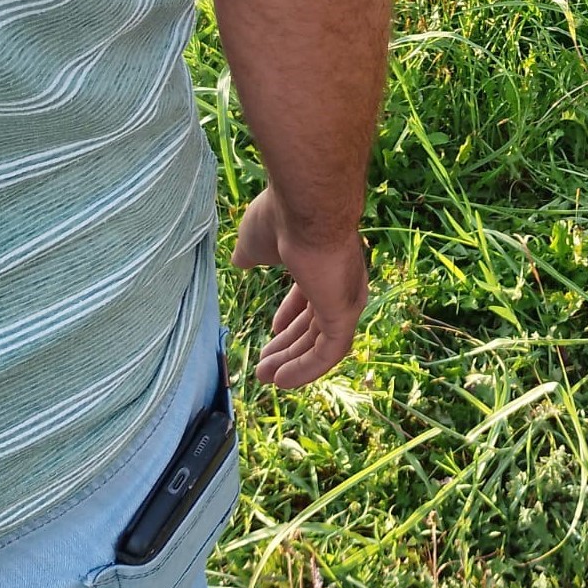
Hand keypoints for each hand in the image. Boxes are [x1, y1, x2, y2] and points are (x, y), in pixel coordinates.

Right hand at [231, 187, 369, 387]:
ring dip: (292, 361)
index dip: (290, 317)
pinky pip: (330, 352)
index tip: (272, 332)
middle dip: (289, 344)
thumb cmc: (283, 217)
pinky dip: (307, 368)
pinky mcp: (346, 313)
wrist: (308, 206)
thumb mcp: (257, 240)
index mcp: (322, 261)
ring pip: (320, 340)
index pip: (310, 296)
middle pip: (314, 321)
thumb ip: (251, 254)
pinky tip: (283, 380)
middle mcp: (340, 280)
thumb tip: (240, 260)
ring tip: (265, 377)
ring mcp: (346, 296)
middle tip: (264, 365)